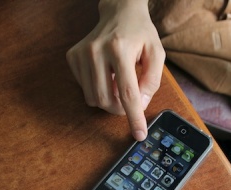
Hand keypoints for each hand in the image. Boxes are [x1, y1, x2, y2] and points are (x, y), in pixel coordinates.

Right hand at [66, 0, 164, 140]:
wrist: (119, 12)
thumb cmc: (141, 34)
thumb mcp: (157, 54)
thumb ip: (152, 81)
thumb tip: (139, 106)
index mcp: (119, 49)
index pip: (127, 94)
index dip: (134, 118)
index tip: (139, 135)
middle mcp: (96, 51)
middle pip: (107, 100)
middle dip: (121, 109)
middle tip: (131, 101)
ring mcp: (80, 54)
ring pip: (93, 99)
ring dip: (109, 100)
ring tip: (119, 83)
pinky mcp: (72, 57)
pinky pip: (85, 90)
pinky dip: (98, 90)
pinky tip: (107, 76)